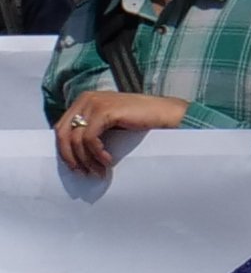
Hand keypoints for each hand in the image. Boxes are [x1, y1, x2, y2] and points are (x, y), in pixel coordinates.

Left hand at [50, 88, 186, 179]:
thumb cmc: (142, 121)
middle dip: (71, 157)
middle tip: (84, 173)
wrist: (167, 114)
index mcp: (84, 100)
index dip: (65, 151)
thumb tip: (73, 152)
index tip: (76, 168)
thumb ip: (92, 129)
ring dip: (86, 159)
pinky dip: (96, 153)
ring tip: (99, 171)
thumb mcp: (110, 123)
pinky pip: (90, 138)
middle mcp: (86, 99)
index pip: (61, 128)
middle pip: (62, 133)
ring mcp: (94, 103)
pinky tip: (108, 161)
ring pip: (75, 138)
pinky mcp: (104, 111)